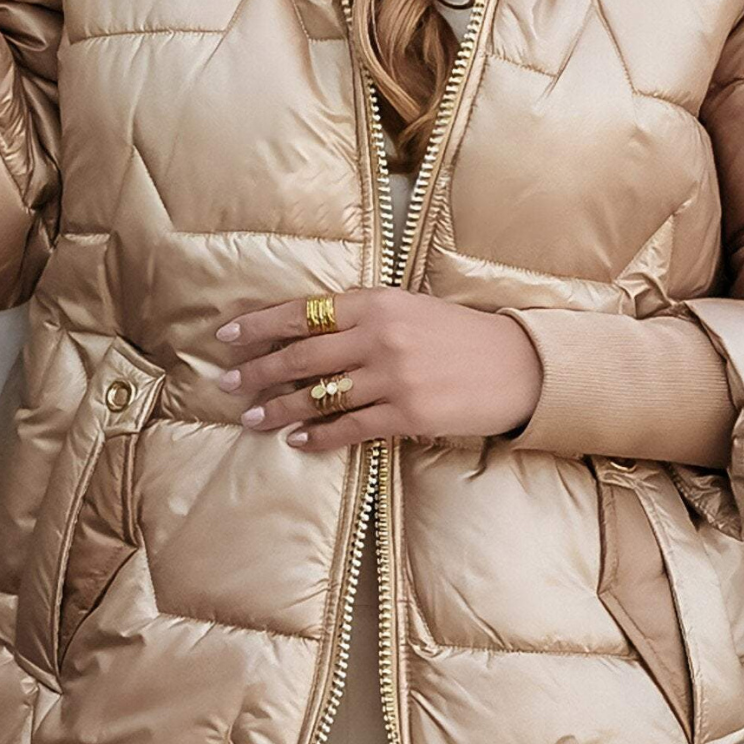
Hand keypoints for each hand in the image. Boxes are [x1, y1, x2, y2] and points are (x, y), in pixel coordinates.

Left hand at [214, 288, 543, 450]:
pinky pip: (350, 428)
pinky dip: (319, 436)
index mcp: (378, 302)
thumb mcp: (411, 309)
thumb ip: (364, 316)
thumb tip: (309, 332)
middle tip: (225, 384)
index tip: (226, 337)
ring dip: (278, 410)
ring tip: (251, 418)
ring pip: (318, 396)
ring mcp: (393, 377)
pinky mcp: (408, 414)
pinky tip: (297, 440)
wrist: (518, 366)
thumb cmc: (462, 336)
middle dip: (256, 372)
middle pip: (301, 357)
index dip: (259, 326)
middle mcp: (380, 336)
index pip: (303, 313)